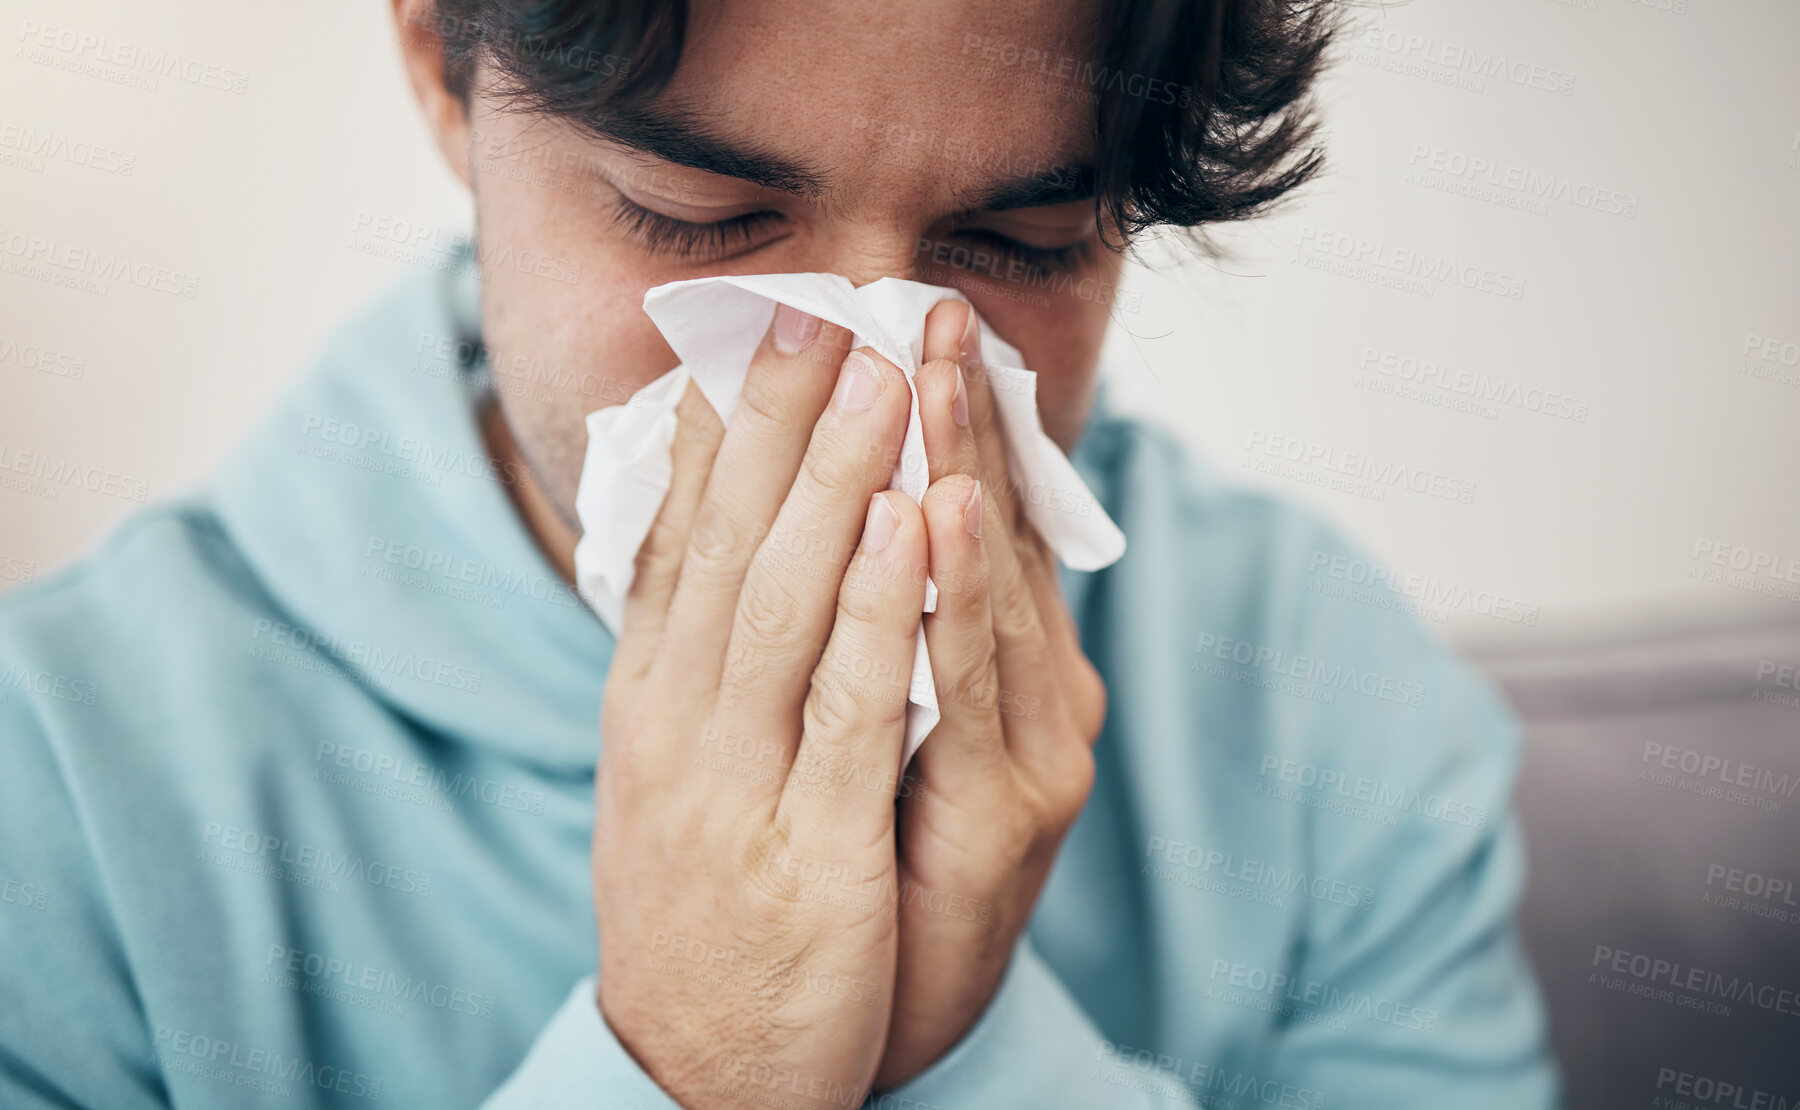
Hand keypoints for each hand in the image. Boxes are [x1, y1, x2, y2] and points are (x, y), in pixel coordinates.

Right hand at [594, 309, 926, 1109]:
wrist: (692, 1072)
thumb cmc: (700, 907)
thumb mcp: (671, 773)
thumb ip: (693, 663)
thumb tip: (717, 550)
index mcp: (648, 703)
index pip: (677, 543)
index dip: (718, 435)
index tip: (755, 337)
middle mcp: (678, 726)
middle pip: (731, 548)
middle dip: (781, 423)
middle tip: (824, 311)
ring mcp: (738, 785)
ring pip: (789, 605)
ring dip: (837, 482)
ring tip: (877, 374)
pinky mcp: (812, 848)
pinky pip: (853, 710)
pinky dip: (885, 610)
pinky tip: (915, 524)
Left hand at [872, 302, 1104, 1088]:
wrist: (840, 1032)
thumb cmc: (859, 864)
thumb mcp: (872, 730)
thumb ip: (882, 631)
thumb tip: (843, 525)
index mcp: (995, 669)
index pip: (970, 520)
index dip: (946, 419)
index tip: (905, 321)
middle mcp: (1032, 696)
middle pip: (997, 535)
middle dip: (961, 416)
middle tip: (930, 306)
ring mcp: (1031, 751)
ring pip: (995, 592)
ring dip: (970, 472)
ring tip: (939, 375)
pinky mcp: (1008, 814)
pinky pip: (970, 689)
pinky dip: (959, 594)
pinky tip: (945, 512)